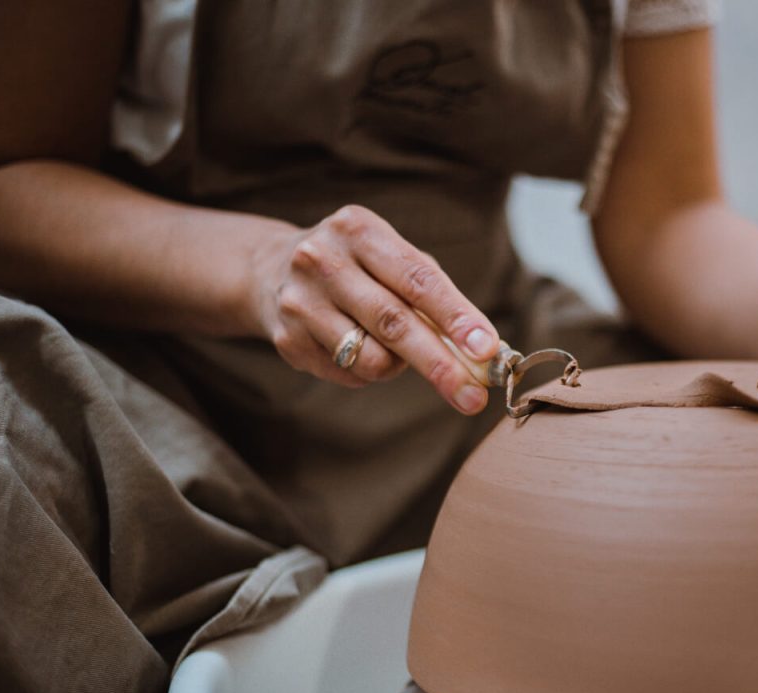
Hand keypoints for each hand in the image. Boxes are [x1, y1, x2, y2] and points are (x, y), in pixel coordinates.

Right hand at [253, 205, 499, 413]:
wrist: (271, 269)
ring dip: (399, 364)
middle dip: (440, 364)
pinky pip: (351, 373)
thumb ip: (435, 296)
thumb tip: (480, 351)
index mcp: (359, 230)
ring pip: (372, 358)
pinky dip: (370, 370)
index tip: (486, 347)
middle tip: (474, 398)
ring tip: (392, 345)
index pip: (417, 279)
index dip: (456, 316)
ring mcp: (301, 301)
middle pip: (395, 323)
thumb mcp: (392, 259)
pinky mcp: (288, 340)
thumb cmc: (358, 267)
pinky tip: (356, 346)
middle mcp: (324, 261)